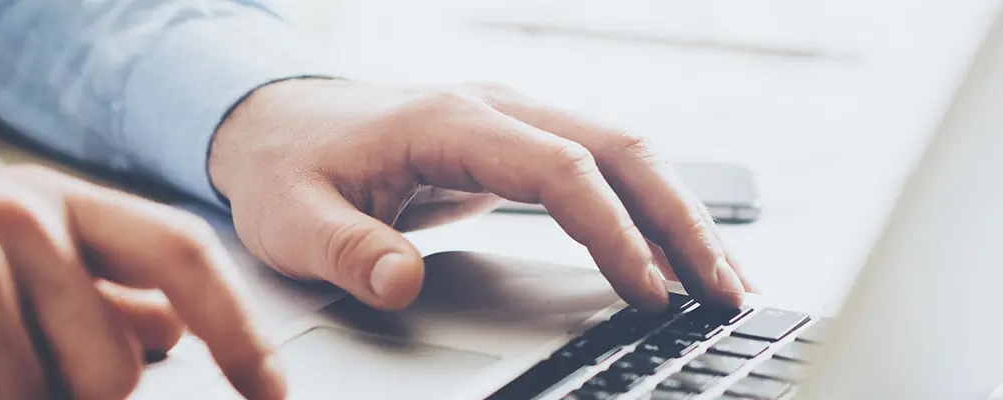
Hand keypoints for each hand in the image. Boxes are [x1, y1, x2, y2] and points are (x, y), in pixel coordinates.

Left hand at [210, 79, 752, 310]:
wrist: (275, 120)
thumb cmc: (288, 168)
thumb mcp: (293, 220)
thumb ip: (348, 252)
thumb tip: (400, 282)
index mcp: (450, 121)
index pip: (559, 170)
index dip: (610, 231)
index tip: (646, 291)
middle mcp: (497, 108)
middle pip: (619, 150)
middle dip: (682, 221)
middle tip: (726, 292)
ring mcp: (515, 119)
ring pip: (626, 154)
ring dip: (681, 215)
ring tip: (727, 284)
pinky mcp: (521, 142)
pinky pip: (605, 168)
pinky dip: (651, 209)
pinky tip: (678, 256)